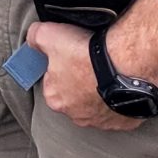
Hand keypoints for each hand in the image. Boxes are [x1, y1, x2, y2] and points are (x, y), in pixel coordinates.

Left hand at [26, 21, 140, 132]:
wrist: (124, 65)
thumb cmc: (85, 54)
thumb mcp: (47, 35)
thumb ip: (34, 37)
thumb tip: (32, 39)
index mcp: (55, 100)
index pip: (51, 82)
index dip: (59, 66)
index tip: (70, 55)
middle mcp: (77, 116)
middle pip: (74, 96)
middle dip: (80, 82)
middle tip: (89, 62)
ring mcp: (103, 122)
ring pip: (97, 105)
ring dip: (100, 91)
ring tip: (107, 71)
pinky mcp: (125, 122)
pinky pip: (120, 109)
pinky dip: (121, 97)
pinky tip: (122, 82)